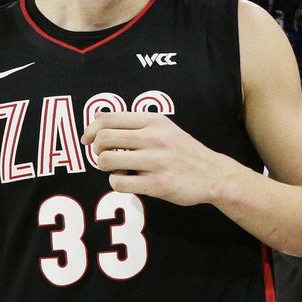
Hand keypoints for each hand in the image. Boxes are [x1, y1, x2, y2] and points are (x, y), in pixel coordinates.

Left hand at [82, 112, 229, 206]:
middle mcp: (154, 138)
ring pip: (106, 160)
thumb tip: (98, 117)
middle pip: (103, 138)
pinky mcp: (158, 184)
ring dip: (105, 167)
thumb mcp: (165, 128)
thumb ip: (135, 123)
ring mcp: (156, 161)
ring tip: (117, 169)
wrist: (213, 174)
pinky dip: (116, 183)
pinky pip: (119, 183)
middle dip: (96, 150)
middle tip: (105, 156)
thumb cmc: (184, 151)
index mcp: (154, 121)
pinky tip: (127, 181)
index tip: (87, 140)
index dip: (90, 129)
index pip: (107, 118)